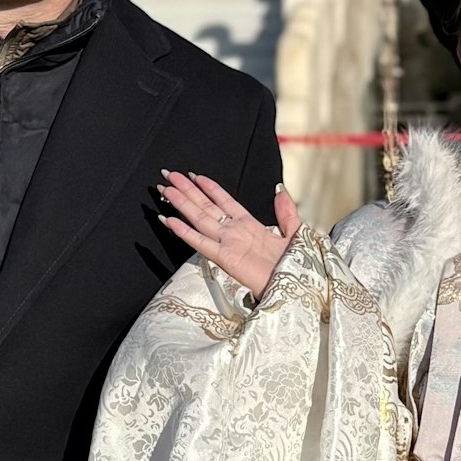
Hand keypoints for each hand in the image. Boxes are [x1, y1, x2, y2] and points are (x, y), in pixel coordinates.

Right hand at [158, 170, 301, 296]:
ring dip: (182, 203)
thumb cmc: (294, 264)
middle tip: (169, 175)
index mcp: (250, 225)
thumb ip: (285, 210)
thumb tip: (279, 190)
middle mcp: (234, 232)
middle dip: (187, 190)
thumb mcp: (294, 231)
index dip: (209, 187)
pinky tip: (171, 221)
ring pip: (199, 218)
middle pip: (205, 206)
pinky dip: (185, 232)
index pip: (224, 201)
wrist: (294, 286)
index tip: (194, 175)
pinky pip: (200, 242)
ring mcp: (227, 243)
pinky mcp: (224, 258)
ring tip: (166, 189)